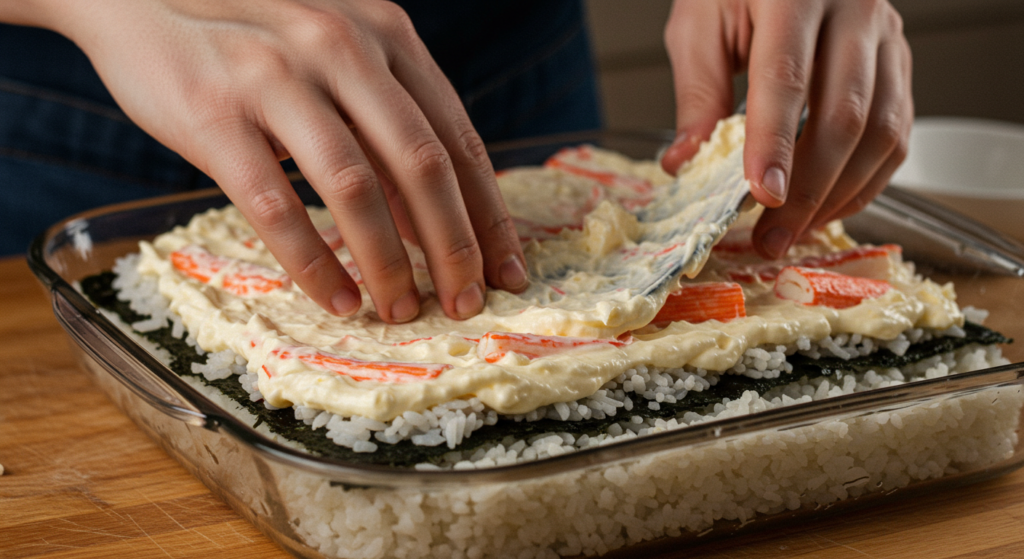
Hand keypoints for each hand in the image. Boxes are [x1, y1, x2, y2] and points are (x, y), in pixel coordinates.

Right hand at [47, 0, 527, 321]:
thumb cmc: (254, 42)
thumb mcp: (337, 65)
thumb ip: (386, 130)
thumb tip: (436, 224)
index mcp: (386, 36)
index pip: (457, 139)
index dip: (488, 213)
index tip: (507, 270)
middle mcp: (342, 47)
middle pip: (421, 165)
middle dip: (454, 247)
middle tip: (465, 304)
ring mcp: (277, 76)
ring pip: (355, 187)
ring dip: (387, 262)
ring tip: (400, 309)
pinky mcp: (216, 112)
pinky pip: (275, 205)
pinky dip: (313, 263)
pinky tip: (337, 299)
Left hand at [660, 0, 912, 258]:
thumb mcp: (699, 22)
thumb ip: (697, 91)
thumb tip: (686, 162)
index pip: (787, 78)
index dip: (774, 143)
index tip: (761, 195)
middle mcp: (854, 9)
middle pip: (844, 113)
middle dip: (807, 189)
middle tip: (772, 236)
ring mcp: (886, 34)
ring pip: (881, 131)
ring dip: (839, 194)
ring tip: (794, 231)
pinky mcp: (899, 59)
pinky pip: (897, 131)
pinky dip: (866, 179)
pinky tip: (828, 204)